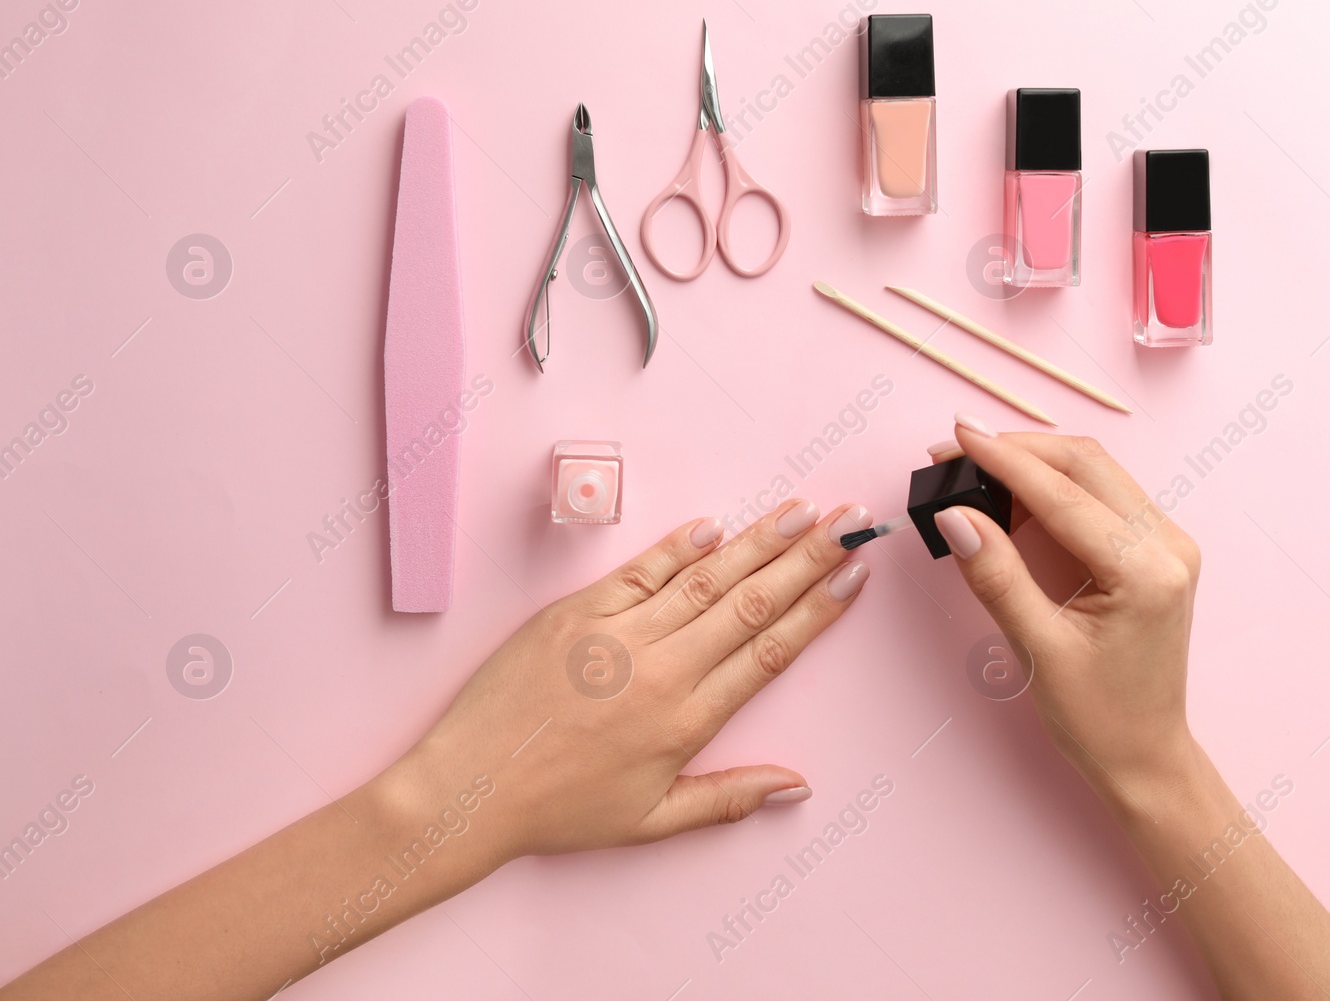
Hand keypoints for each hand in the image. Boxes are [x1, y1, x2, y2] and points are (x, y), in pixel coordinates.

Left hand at [380, 499, 872, 863]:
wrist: (469, 790)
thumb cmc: (558, 812)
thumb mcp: (651, 821)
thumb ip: (728, 799)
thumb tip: (797, 786)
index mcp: (686, 721)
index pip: (770, 650)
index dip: (819, 608)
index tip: (855, 574)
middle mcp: (662, 670)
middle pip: (752, 602)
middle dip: (808, 558)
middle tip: (849, 522)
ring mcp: (618, 636)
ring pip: (705, 578)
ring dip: (758, 542)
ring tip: (801, 512)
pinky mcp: (574, 614)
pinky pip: (639, 571)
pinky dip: (678, 546)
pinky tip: (715, 525)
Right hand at [928, 415, 1200, 805]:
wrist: (1145, 755)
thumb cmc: (1098, 717)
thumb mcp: (1038, 649)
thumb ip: (997, 575)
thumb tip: (955, 516)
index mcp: (1146, 571)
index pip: (1064, 495)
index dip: (1005, 459)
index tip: (957, 435)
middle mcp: (1169, 545)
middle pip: (1086, 464)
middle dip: (1017, 449)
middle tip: (954, 448)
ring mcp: (1168, 543)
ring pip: (1094, 471)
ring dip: (1034, 461)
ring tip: (973, 468)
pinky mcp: (1155, 548)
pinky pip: (1100, 494)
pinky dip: (1052, 486)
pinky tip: (1010, 494)